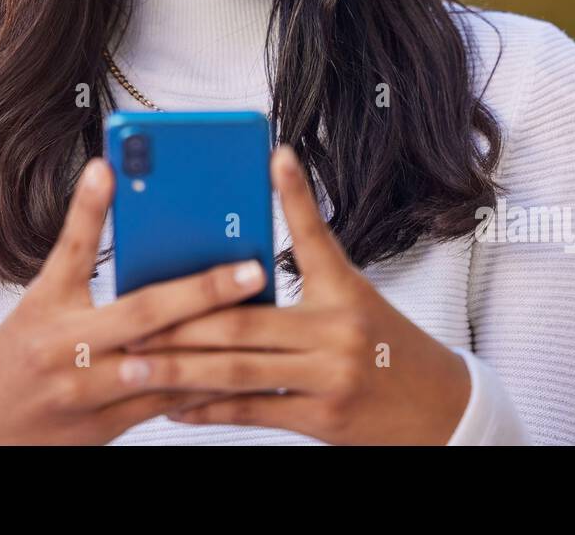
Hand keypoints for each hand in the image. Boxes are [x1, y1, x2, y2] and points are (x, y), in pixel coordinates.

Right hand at [0, 157, 267, 443]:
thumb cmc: (10, 361)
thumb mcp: (36, 303)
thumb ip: (77, 262)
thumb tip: (112, 199)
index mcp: (47, 308)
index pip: (72, 249)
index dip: (89, 207)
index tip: (109, 168)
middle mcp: (67, 348)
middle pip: (142, 312)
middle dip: (203, 288)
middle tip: (250, 267)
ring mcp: (88, 392)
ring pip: (164, 363)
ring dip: (214, 341)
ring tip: (258, 317)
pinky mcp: (104, 427)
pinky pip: (162, 402)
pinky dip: (199, 381)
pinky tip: (235, 364)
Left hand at [124, 146, 472, 444]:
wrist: (443, 411)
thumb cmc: (390, 346)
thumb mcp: (357, 297)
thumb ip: (310, 269)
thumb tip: (251, 243)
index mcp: (345, 292)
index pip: (314, 235)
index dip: (295, 194)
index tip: (274, 156)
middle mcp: (336, 332)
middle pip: (245, 321)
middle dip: (181, 322)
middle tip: (131, 318)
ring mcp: (328, 378)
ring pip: (239, 370)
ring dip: (180, 371)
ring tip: (133, 366)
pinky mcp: (321, 419)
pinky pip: (253, 411)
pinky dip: (209, 409)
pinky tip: (175, 406)